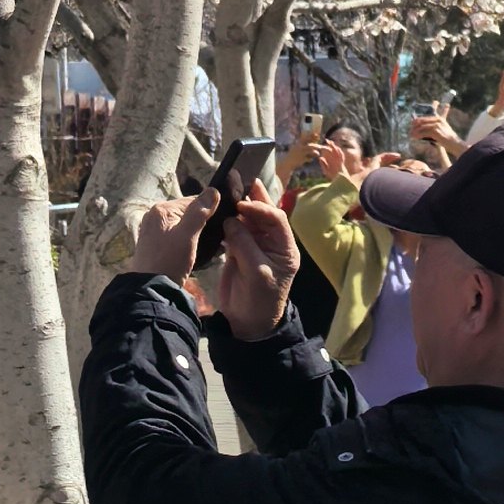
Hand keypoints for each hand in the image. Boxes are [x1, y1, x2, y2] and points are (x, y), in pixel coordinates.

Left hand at [117, 191, 217, 280]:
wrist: (151, 290)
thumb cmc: (170, 261)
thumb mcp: (187, 236)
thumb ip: (199, 213)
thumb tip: (213, 190)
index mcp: (161, 210)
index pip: (192, 201)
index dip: (208, 210)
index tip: (222, 223)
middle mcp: (154, 216)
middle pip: (186, 213)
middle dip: (201, 223)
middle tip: (216, 237)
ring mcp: (152, 231)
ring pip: (181, 226)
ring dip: (194, 233)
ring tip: (207, 246)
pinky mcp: (153, 245)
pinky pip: (175, 236)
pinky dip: (185, 241)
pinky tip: (193, 252)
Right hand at [209, 186, 299, 338]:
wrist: (247, 322)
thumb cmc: (259, 299)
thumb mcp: (257, 273)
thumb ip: (245, 244)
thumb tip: (231, 220)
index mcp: (284, 248)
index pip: (277, 219)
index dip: (261, 208)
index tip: (243, 204)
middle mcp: (271, 243)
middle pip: (263, 215)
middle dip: (253, 199)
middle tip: (240, 181)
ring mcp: (255, 246)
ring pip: (248, 220)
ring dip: (238, 208)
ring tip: (227, 194)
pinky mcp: (239, 251)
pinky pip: (235, 231)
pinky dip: (228, 222)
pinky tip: (220, 213)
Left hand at [402, 107, 458, 170]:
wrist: (455, 144)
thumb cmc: (449, 139)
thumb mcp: (443, 130)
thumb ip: (435, 128)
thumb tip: (424, 131)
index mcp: (439, 119)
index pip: (426, 116)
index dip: (418, 119)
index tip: (412, 122)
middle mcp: (437, 120)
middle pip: (422, 120)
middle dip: (415, 125)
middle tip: (411, 130)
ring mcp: (436, 125)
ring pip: (422, 126)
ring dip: (415, 131)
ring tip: (411, 134)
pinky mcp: (435, 131)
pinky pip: (424, 133)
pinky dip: (418, 135)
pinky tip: (415, 137)